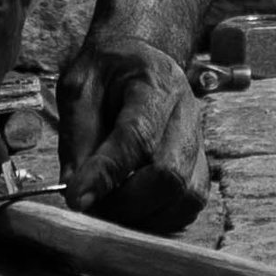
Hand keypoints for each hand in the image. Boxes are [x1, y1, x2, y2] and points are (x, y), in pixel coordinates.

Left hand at [58, 34, 209, 232]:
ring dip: (143, 214)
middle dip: (125, 202)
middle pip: (169, 173)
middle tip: (90, 205)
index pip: (138, 136)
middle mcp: (187, 112)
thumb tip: (74, 190)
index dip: (107, 173)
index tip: (76, 199)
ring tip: (109, 207)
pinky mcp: (200, 163)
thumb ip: (77, 137)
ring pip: (185, 195)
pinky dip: (160, 217)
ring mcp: (199, 140)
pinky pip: (189, 204)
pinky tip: (132, 209)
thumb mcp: (79, 88)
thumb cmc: (107, 72)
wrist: (139, 58)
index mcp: (156, 82)